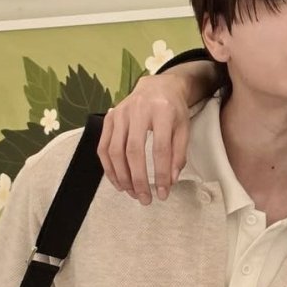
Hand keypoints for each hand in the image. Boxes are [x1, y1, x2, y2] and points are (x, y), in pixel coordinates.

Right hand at [97, 73, 191, 203]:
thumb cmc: (173, 110)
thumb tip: (170, 180)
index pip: (160, 148)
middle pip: (133, 151)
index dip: (161, 173)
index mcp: (162, 111)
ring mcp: (120, 113)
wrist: (157, 87)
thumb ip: (179, 154)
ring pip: (115, 151)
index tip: (163, 193)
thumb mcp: (183, 128)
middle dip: (138, 179)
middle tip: (145, 199)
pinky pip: (103, 147)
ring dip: (122, 176)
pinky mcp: (108, 118)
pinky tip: (118, 182)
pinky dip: (108, 167)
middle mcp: (137, 110)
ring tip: (132, 193)